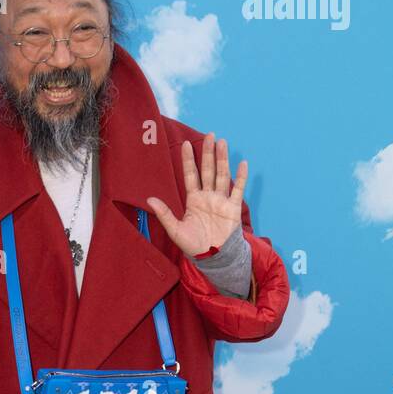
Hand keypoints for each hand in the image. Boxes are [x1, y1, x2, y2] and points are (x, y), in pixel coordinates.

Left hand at [147, 132, 247, 258]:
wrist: (212, 258)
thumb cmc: (194, 245)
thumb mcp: (175, 230)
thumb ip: (165, 214)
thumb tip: (149, 200)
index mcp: (194, 200)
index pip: (191, 175)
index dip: (188, 160)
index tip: (185, 144)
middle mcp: (208, 196)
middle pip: (208, 170)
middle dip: (208, 153)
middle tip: (209, 135)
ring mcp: (221, 200)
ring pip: (222, 175)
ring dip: (222, 159)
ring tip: (222, 142)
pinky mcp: (233, 208)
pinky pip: (238, 190)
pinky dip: (241, 177)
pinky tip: (242, 163)